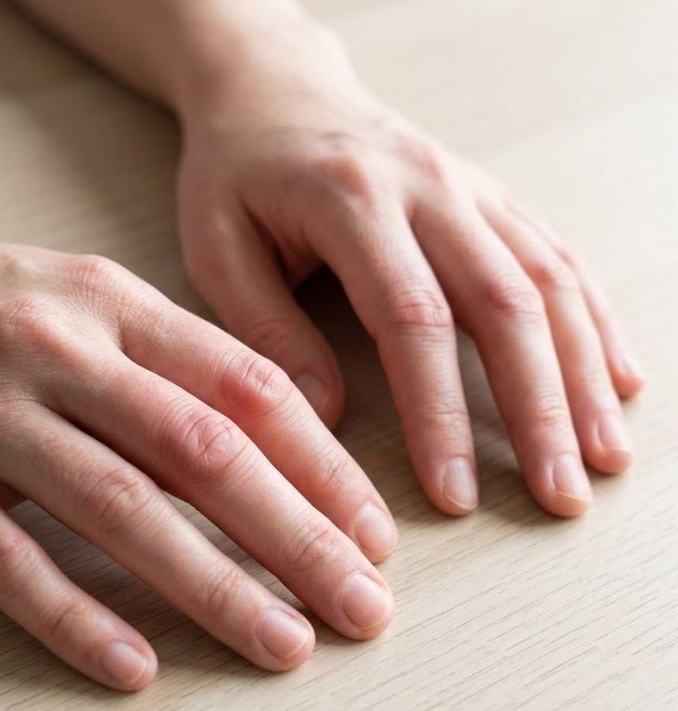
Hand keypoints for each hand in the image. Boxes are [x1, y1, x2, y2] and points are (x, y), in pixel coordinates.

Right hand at [0, 228, 396, 690]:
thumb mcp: (84, 301)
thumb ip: (172, 363)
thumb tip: (273, 438)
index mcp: (113, 301)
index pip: (247, 386)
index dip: (321, 465)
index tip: (373, 531)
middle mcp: (56, 351)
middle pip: (203, 454)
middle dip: (297, 537)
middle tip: (363, 606)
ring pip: (120, 510)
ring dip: (212, 587)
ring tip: (284, 644)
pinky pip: (3, 558)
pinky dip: (72, 617)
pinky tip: (133, 666)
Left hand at [176, 19, 644, 517]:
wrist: (274, 90)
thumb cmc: (236, 173)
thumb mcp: (217, 247)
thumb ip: (267, 329)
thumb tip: (327, 418)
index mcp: (352, 202)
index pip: (413, 320)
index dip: (440, 413)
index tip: (455, 493)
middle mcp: (428, 189)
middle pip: (505, 305)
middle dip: (541, 410)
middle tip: (562, 496)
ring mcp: (468, 188)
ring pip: (548, 283)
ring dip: (584, 375)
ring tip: (606, 456)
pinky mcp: (487, 196)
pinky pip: (556, 256)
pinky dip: (593, 322)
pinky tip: (618, 377)